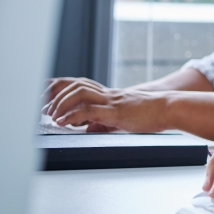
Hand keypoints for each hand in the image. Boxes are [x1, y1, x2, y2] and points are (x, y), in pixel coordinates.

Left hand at [42, 77, 167, 132]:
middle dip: (55, 95)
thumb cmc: (150, 113)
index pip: (79, 84)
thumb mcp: (121, 118)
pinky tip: (64, 123)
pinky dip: (72, 116)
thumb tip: (88, 129)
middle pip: (75, 84)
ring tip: (53, 116)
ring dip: (61, 103)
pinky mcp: (116, 111)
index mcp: (108, 95)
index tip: (46, 99)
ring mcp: (111, 101)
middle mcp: (107, 94)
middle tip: (44, 109)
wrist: (169, 108)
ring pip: (80, 92)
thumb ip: (103, 122)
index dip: (60, 88)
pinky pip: (89, 111)